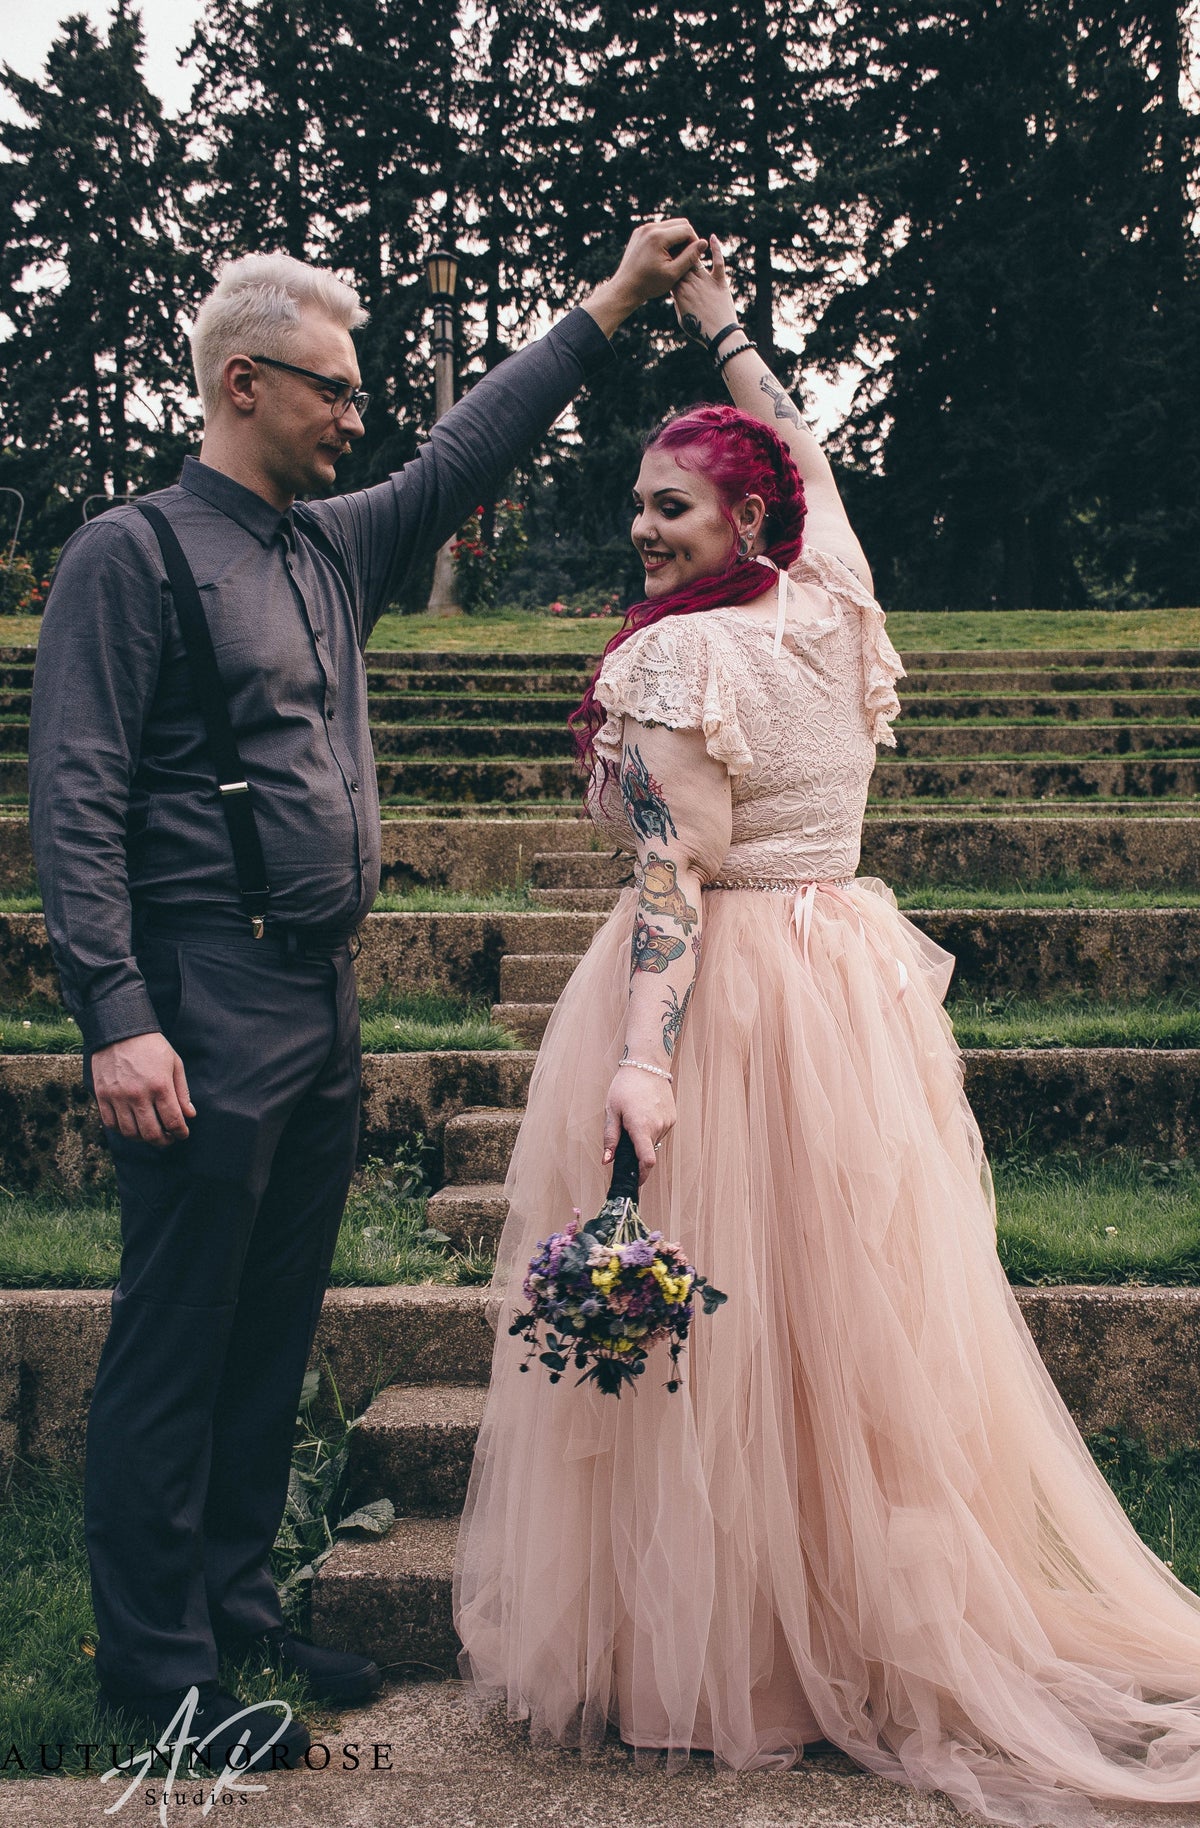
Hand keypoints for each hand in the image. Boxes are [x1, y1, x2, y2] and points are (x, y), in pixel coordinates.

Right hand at [91, 1031, 195, 1145]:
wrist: (120, 1030)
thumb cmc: (152, 1046)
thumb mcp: (174, 1064)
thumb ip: (182, 1092)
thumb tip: (189, 1115)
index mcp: (160, 1086)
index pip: (173, 1121)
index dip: (181, 1133)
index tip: (182, 1134)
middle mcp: (138, 1094)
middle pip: (151, 1133)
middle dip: (164, 1141)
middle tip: (168, 1138)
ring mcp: (118, 1097)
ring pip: (130, 1133)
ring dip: (143, 1139)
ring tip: (151, 1133)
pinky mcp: (102, 1096)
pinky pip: (111, 1124)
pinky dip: (123, 1130)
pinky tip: (132, 1125)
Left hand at [581, 218, 705, 336]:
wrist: (625, 288)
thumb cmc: (649, 284)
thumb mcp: (673, 273)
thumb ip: (690, 257)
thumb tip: (704, 243)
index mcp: (658, 236)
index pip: (686, 229)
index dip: (695, 242)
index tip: (694, 257)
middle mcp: (650, 228)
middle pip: (680, 223)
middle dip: (687, 238)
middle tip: (687, 256)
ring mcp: (643, 229)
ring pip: (670, 225)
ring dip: (678, 238)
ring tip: (677, 258)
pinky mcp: (640, 232)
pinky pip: (660, 230)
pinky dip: (667, 239)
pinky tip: (666, 255)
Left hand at [602, 1065, 675, 1183]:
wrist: (647, 1064)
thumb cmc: (625, 1086)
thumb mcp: (611, 1111)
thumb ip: (610, 1138)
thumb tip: (607, 1160)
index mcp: (641, 1127)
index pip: (647, 1161)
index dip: (641, 1175)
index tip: (635, 1180)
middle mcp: (658, 1127)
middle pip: (648, 1152)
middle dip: (637, 1153)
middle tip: (626, 1140)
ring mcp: (667, 1122)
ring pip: (655, 1141)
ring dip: (644, 1139)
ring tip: (634, 1119)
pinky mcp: (672, 1117)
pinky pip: (661, 1131)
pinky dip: (652, 1130)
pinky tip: (644, 1114)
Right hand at [671, 234, 738, 343]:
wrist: (719, 336)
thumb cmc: (699, 331)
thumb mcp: (682, 318)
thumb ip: (678, 302)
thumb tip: (676, 294)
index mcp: (678, 293)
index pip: (670, 272)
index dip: (668, 262)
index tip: (665, 254)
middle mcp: (690, 284)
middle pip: (681, 262)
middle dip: (678, 250)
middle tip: (676, 239)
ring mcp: (705, 282)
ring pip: (696, 259)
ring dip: (692, 246)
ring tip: (689, 236)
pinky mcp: (719, 282)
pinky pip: (718, 262)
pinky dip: (716, 249)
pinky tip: (712, 237)